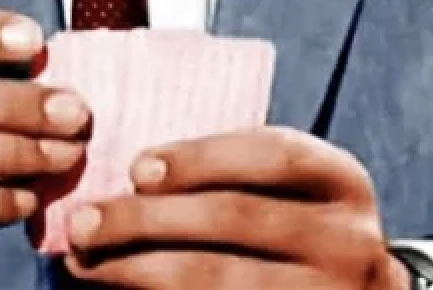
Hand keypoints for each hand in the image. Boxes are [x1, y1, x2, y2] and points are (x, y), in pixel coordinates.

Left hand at [62, 125, 407, 288]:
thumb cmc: (300, 229)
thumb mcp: (290, 191)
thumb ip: (234, 174)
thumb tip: (132, 172)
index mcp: (343, 182)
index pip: (274, 155)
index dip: (202, 158)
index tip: (136, 168)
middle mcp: (348, 241)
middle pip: (236, 218)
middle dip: (149, 218)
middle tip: (84, 220)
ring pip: (219, 278)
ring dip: (138, 268)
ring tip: (84, 260)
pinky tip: (120, 288)